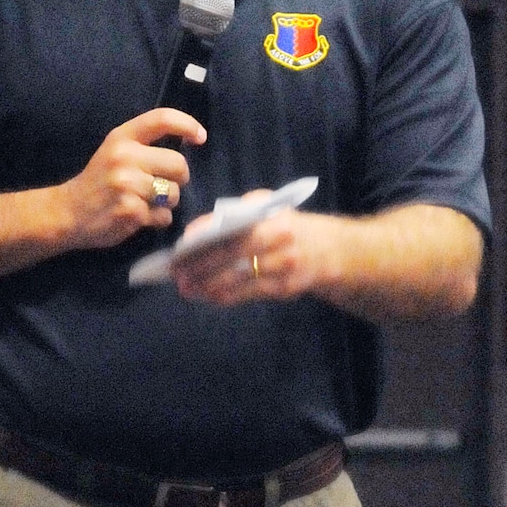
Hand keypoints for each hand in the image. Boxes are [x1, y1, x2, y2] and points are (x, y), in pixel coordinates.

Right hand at [58, 107, 204, 249]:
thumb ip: (144, 145)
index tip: (200, 137)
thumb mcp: (114, 151)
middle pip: (178, 165)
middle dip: (179, 178)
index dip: (187, 125)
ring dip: (166, 202)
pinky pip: (163, 216)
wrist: (67, 212)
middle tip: (165, 184)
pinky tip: (138, 217)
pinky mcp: (131, 212)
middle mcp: (125, 158)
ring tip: (145, 203)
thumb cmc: (97, 181)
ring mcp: (128, 186)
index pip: (162, 119)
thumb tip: (189, 141)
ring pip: (173, 194)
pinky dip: (156, 220)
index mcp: (122, 138)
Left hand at [174, 200, 340, 306]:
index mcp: (273, 217)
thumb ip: (236, 215)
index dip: (203, 236)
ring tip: (186, 288)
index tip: (181, 245)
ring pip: (238, 278)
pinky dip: (225, 295)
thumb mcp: (268, 211)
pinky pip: (248, 294)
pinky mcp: (285, 289)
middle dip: (199, 264)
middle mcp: (280, 240)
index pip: (232, 226)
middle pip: (232, 253)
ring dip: (208, 285)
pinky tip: (208, 296)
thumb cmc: (288, 226)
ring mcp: (284, 267)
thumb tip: (198, 231)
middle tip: (176, 272)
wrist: (330, 251)